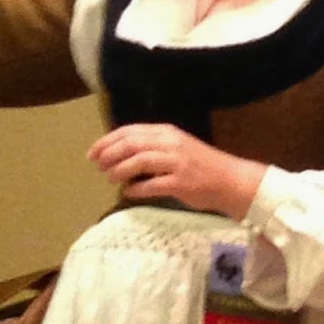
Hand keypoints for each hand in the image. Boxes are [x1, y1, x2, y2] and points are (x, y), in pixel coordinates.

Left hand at [87, 123, 263, 220]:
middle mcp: (170, 143)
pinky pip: (152, 185)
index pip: (131, 131)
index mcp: (167, 132)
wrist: (229, 180)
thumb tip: (121, 156)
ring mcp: (176, 162)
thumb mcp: (176, 147)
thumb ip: (152, 147)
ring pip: (139, 161)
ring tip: (110, 178)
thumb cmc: (201, 165)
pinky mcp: (181, 182)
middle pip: (131, 144)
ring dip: (120, 170)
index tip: (93, 152)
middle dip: (109, 154)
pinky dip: (136, 189)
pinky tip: (128, 192)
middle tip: (98, 165)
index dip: (108, 140)